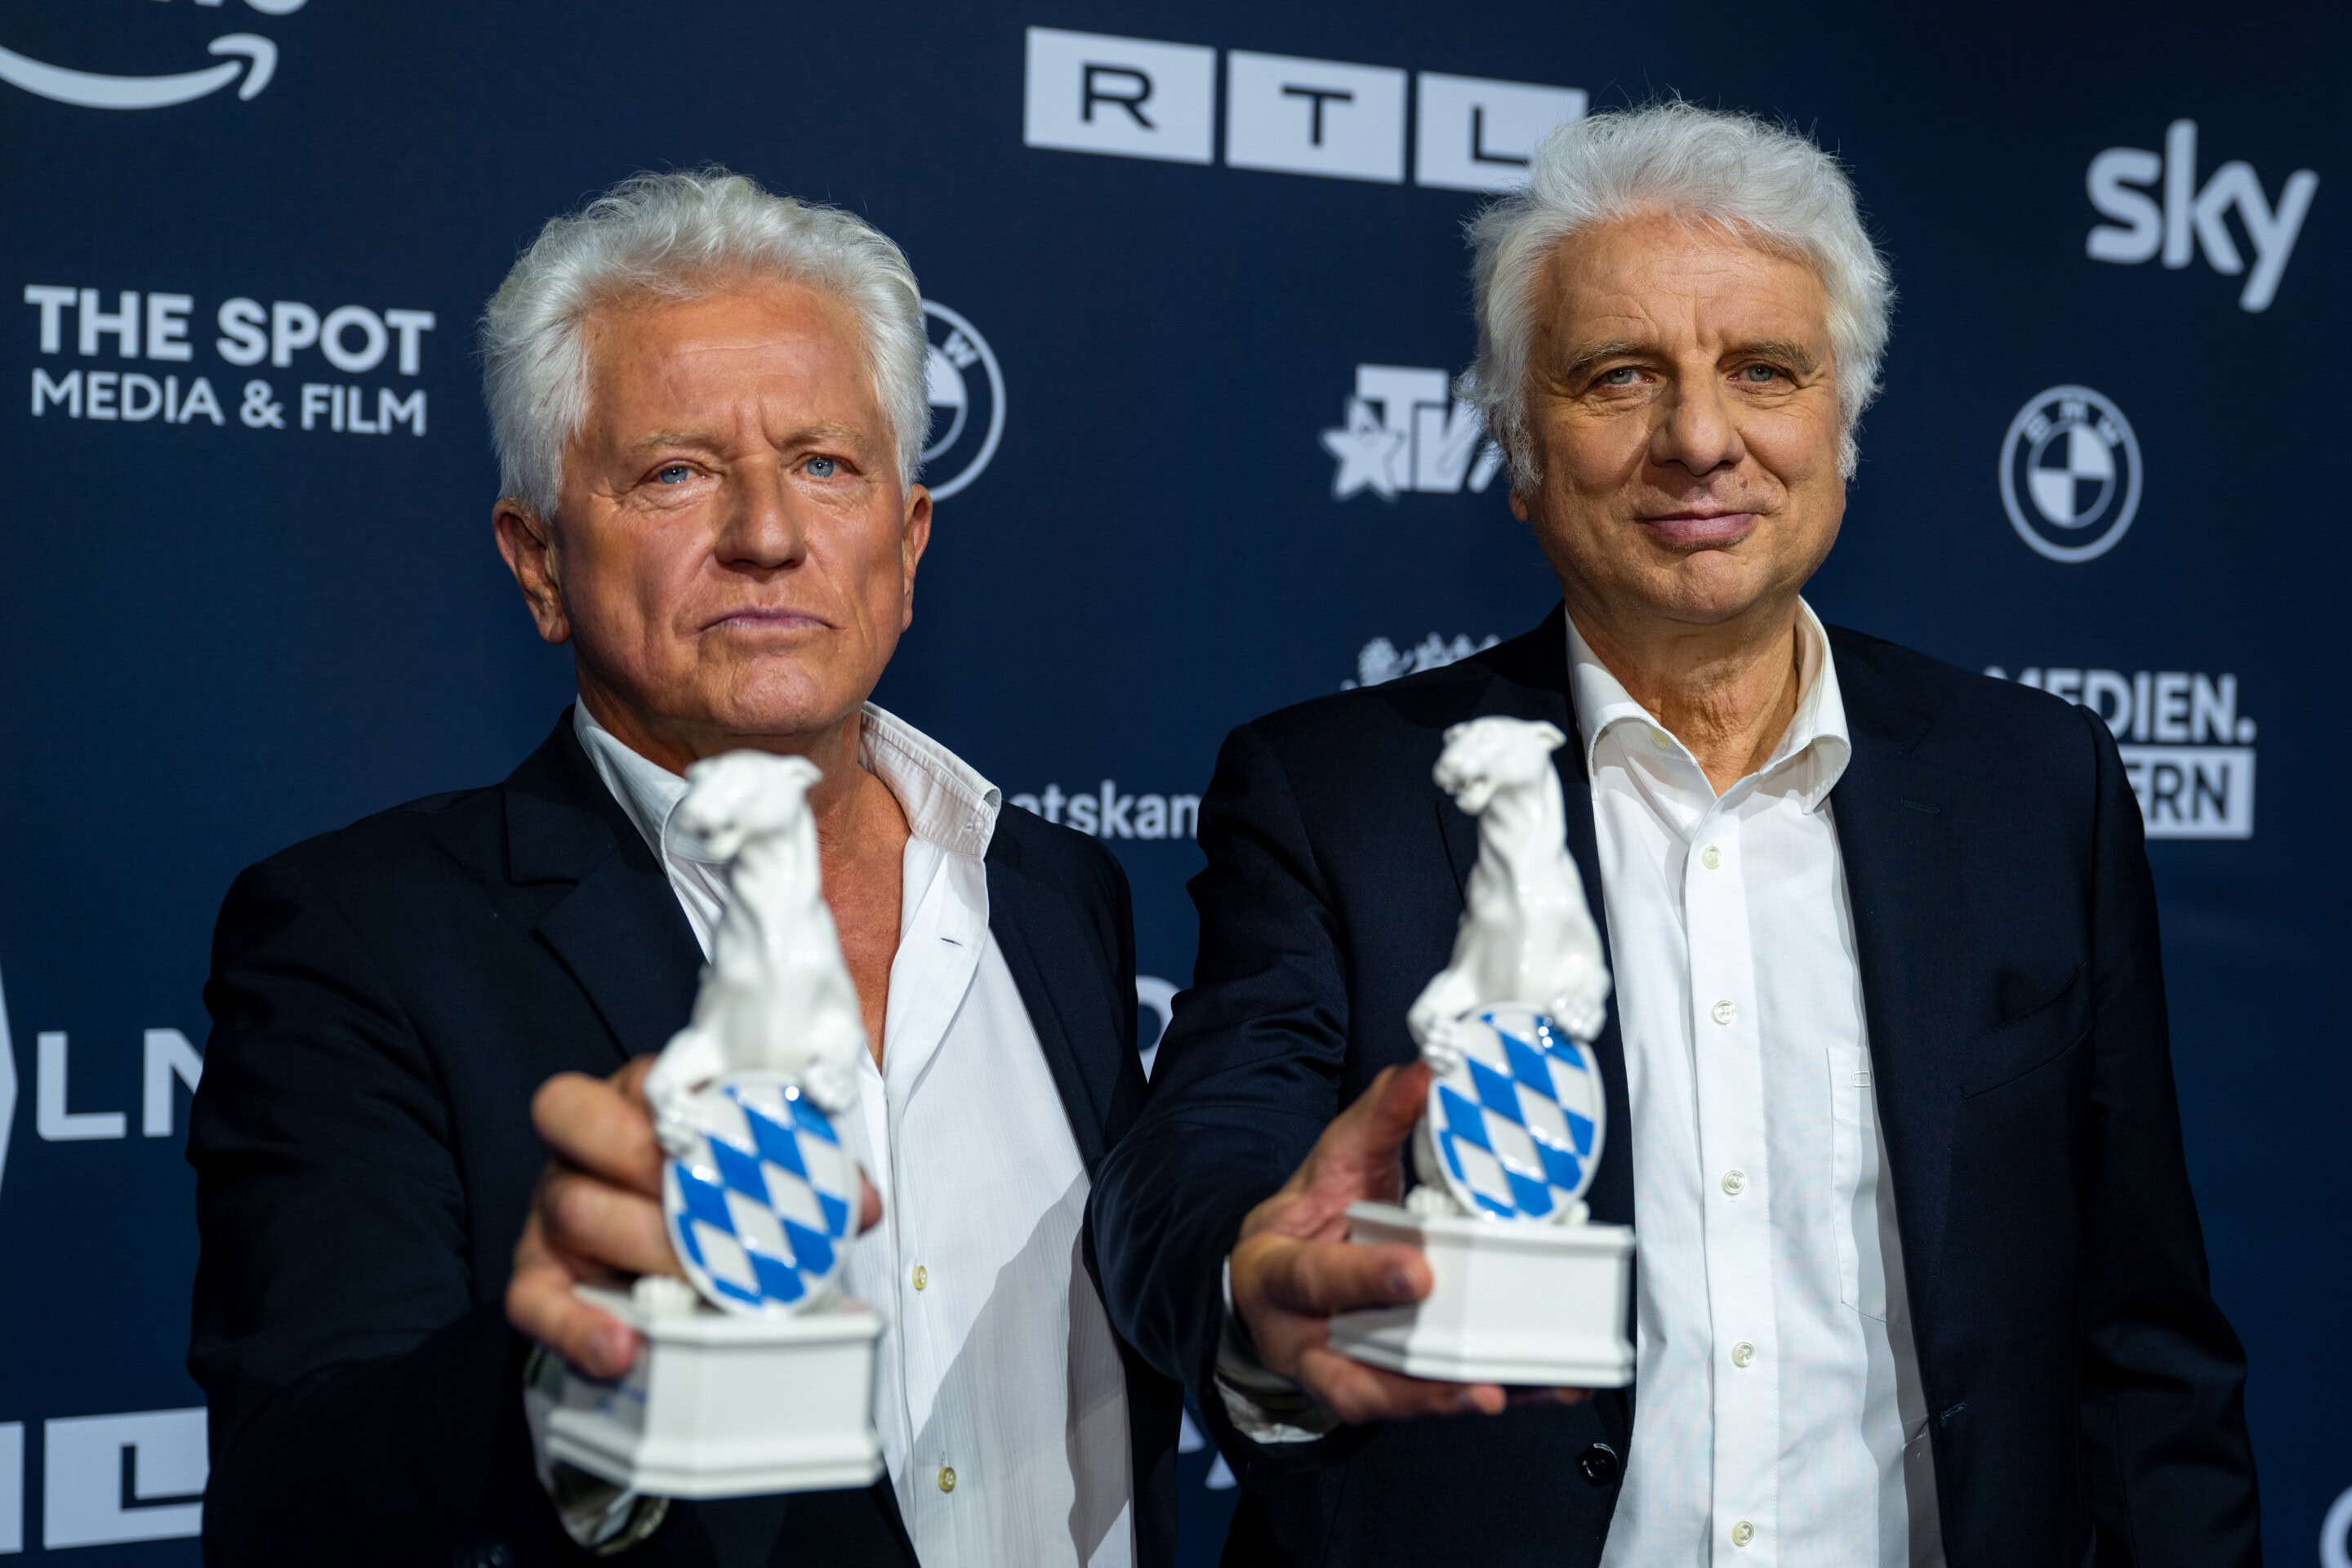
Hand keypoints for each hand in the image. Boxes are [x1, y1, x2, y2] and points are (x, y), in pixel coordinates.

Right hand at [506, 1055, 880, 1377]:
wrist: (666, 1270)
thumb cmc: (713, 1203)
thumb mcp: (757, 1177)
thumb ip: (804, 1178)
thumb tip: (861, 1205)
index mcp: (639, 1104)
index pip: (638, 1078)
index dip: (677, 1102)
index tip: (729, 1134)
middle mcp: (583, 1149)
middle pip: (576, 1123)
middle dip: (649, 1162)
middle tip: (711, 1207)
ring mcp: (552, 1212)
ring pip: (569, 1207)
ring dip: (641, 1244)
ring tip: (697, 1281)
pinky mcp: (537, 1277)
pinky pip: (534, 1299)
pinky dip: (578, 1328)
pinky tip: (624, 1349)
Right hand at [1227, 1063, 1587, 1423]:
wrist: (1275, 1280)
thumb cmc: (1313, 1215)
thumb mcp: (1334, 1161)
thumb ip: (1379, 1119)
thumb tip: (1429, 1067)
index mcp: (1277, 1272)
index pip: (1311, 1277)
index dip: (1362, 1279)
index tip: (1418, 1271)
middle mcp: (1302, 1340)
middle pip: (1347, 1373)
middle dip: (1414, 1378)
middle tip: (1477, 1375)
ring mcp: (1339, 1374)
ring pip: (1390, 1405)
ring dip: (1455, 1403)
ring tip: (1514, 1392)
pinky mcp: (1382, 1391)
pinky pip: (1431, 1402)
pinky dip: (1486, 1395)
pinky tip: (1540, 1388)